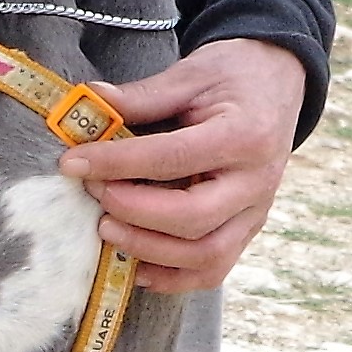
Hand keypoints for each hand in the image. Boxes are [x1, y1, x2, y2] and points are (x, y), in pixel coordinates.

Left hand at [59, 39, 305, 293]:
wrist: (278, 84)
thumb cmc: (231, 77)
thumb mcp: (189, 74)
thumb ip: (141, 96)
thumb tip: (87, 102)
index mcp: (244, 135)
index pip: (173, 157)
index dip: (118, 163)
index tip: (73, 163)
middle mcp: (256, 181)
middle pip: (192, 217)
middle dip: (133, 212)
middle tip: (93, 193)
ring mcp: (255, 212)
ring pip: (205, 254)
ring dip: (148, 249)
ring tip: (107, 228)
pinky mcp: (247, 231)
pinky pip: (212, 270)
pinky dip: (172, 277)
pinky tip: (135, 265)